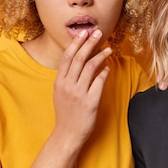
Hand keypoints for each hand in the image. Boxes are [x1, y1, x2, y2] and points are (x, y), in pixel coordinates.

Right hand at [52, 29, 111, 147]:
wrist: (67, 134)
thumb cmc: (66, 113)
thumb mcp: (60, 92)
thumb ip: (67, 77)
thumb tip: (78, 59)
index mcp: (59, 82)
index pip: (67, 57)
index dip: (76, 43)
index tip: (84, 33)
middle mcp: (68, 86)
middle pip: (80, 58)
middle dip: (90, 43)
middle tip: (98, 33)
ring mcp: (79, 94)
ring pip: (91, 67)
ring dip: (101, 55)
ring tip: (109, 49)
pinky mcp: (90, 102)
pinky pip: (99, 81)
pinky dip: (105, 72)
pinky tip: (108, 68)